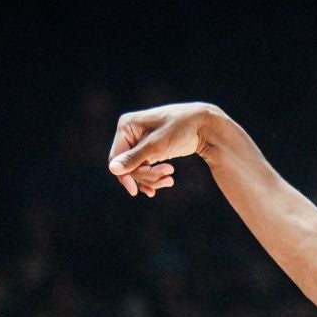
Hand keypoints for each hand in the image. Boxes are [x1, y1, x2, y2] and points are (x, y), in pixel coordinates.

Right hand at [106, 102, 220, 196]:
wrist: (203, 125)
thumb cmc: (180, 129)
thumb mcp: (156, 146)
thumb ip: (134, 158)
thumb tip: (113, 170)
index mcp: (126, 126)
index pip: (116, 157)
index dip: (124, 175)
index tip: (134, 191)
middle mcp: (130, 133)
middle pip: (128, 167)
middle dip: (147, 176)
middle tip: (167, 177)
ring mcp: (140, 143)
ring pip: (138, 171)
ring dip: (153, 179)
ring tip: (170, 180)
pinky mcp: (150, 151)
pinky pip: (145, 169)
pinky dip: (155, 178)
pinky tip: (166, 182)